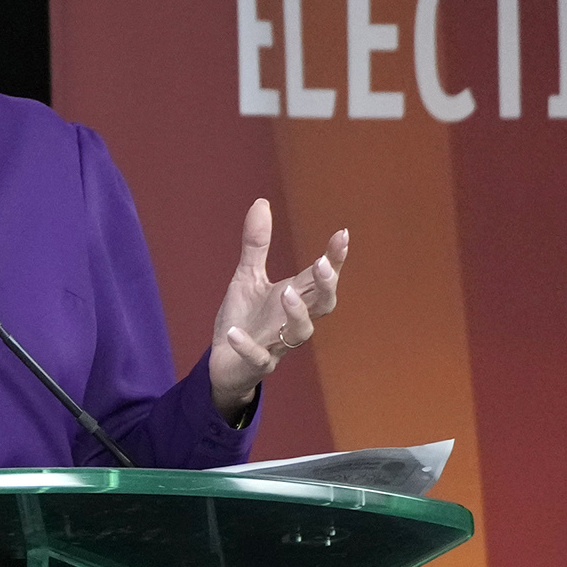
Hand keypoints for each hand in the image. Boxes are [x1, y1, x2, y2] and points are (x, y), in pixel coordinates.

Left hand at [204, 199, 347, 419]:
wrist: (224, 361)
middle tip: (322, 265)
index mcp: (295, 297)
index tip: (342, 234)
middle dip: (326, 285)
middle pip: (323, 304)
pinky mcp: (256, 364)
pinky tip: (233, 333)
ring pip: (300, 332)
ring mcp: (278, 344)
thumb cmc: (245, 318)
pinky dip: (247, 345)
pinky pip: (257, 358)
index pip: (321, 277)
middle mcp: (292, 320)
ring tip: (285, 292)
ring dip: (296, 312)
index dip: (335, 258)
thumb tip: (261, 202)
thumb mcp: (247, 277)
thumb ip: (256, 245)